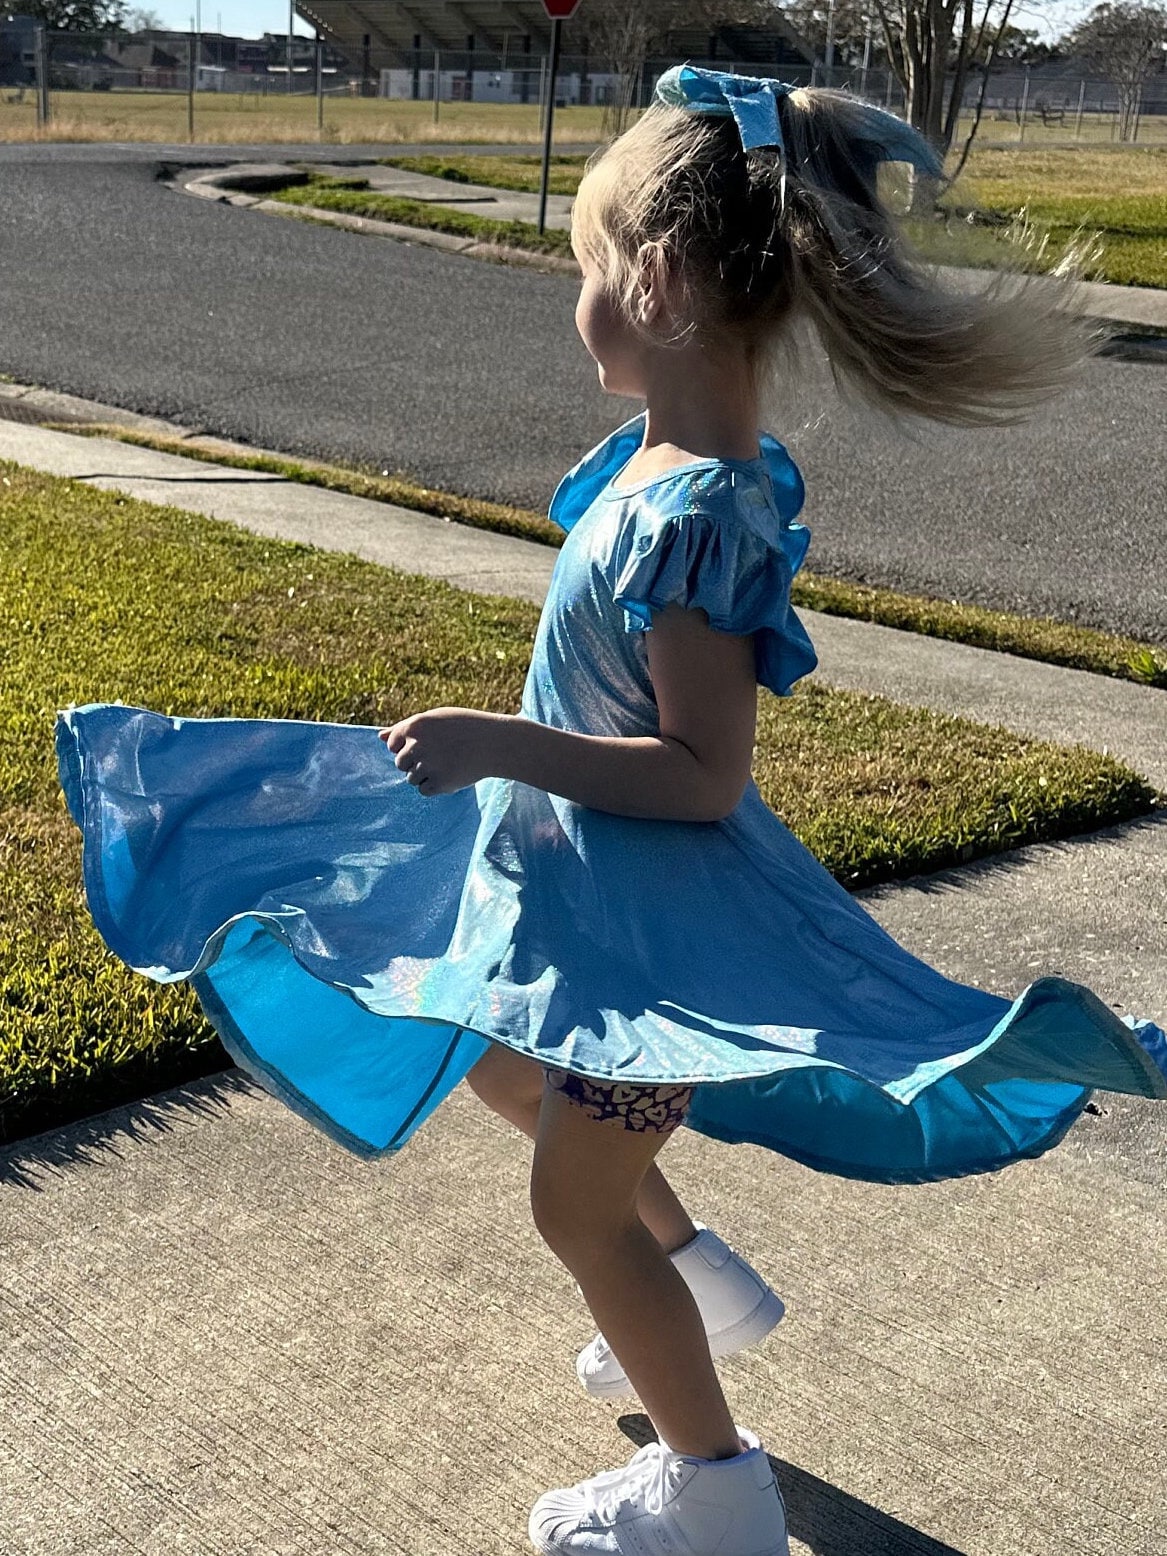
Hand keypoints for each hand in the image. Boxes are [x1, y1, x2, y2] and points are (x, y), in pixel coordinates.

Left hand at [378, 707, 506, 796]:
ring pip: (411, 779)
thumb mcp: (435, 720)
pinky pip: (424, 790)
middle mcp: (417, 745)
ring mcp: (428, 766)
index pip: (392, 744)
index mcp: (414, 726)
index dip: (408, 745)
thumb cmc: (463, 728)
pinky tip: (452, 773)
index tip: (427, 743)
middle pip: (400, 764)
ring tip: (449, 763)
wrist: (495, 743)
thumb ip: (405, 729)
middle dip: (416, 762)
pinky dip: (435, 786)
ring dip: (426, 775)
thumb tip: (378, 737)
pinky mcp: (439, 783)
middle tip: (441, 754)